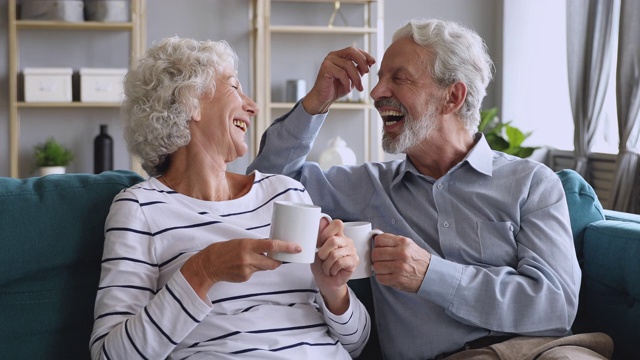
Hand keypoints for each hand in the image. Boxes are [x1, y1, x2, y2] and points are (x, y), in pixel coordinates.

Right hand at [181, 238, 300, 300]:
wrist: (208, 264)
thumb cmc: (225, 250)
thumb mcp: (241, 242)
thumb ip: (256, 245)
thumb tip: (272, 246)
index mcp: (247, 245)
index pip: (272, 245)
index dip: (286, 247)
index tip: (297, 248)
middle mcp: (248, 258)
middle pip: (273, 263)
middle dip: (279, 261)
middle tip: (283, 257)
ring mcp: (247, 270)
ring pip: (264, 268)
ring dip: (264, 264)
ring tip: (250, 259)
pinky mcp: (245, 278)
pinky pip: (255, 273)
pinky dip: (253, 269)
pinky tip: (241, 266)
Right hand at [302, 46, 375, 114]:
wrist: (324, 99)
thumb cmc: (336, 88)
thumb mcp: (352, 78)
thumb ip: (359, 69)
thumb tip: (370, 62)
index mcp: (339, 55)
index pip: (354, 50)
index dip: (365, 55)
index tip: (373, 62)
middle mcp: (333, 55)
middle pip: (351, 51)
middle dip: (362, 61)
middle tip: (367, 72)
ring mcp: (328, 61)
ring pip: (348, 65)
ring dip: (356, 78)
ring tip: (358, 87)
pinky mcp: (325, 68)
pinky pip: (342, 73)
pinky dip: (347, 82)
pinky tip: (348, 89)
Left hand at [311, 218, 357, 313]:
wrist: (326, 282)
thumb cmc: (321, 265)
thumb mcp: (315, 249)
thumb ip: (318, 235)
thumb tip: (322, 219)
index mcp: (338, 235)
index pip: (337, 224)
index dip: (326, 232)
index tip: (320, 242)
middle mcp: (347, 241)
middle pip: (333, 240)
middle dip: (323, 253)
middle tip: (323, 259)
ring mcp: (352, 251)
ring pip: (335, 254)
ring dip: (327, 264)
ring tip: (328, 267)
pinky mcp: (354, 261)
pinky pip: (340, 263)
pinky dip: (332, 269)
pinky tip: (333, 271)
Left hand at [371, 233, 430, 292]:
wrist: (430, 274)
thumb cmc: (417, 259)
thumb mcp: (408, 244)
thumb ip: (391, 239)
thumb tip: (375, 234)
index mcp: (403, 242)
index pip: (380, 240)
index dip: (377, 244)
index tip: (380, 248)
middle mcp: (402, 254)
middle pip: (375, 253)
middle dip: (376, 257)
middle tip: (382, 259)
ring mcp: (400, 267)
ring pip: (376, 266)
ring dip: (379, 268)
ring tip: (386, 267)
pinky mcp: (398, 279)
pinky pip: (380, 278)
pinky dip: (381, 277)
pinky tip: (388, 274)